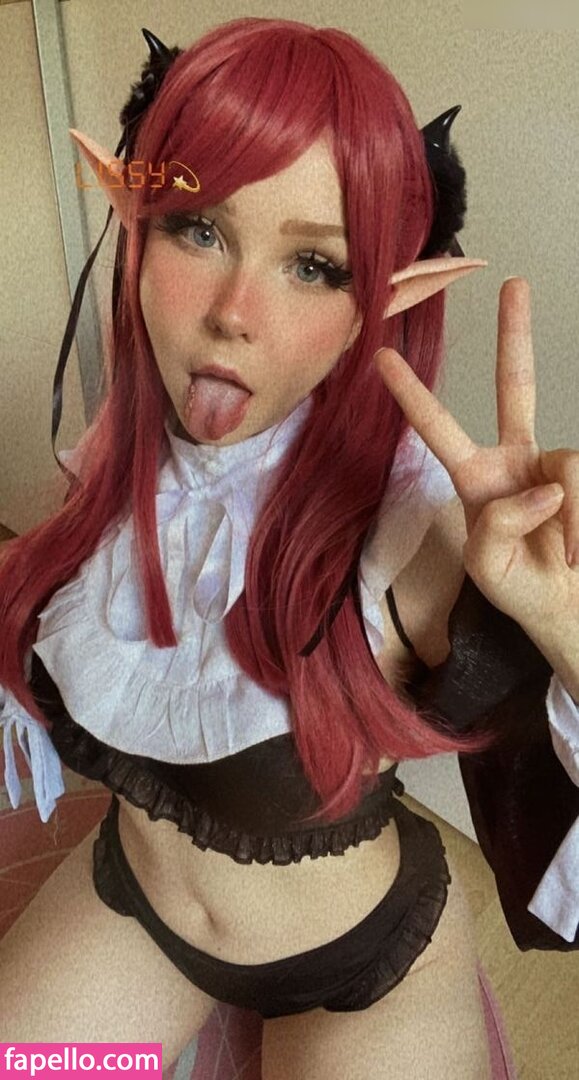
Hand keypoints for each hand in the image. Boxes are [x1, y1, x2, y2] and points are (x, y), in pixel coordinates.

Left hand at [374, 277, 578, 632]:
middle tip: (515, 283)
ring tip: (568, 558)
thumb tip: (544, 488)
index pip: (438, 429)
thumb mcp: (486, 565)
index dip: (413, 394)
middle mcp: (513, 460)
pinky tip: (576, 553)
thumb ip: (498, 524)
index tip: (381, 357)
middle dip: (515, 336)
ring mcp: (553, 465)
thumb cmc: (516, 587)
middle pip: (513, 386)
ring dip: (569, 519)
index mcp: (474, 478)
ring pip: (566, 466)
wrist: (563, 606)